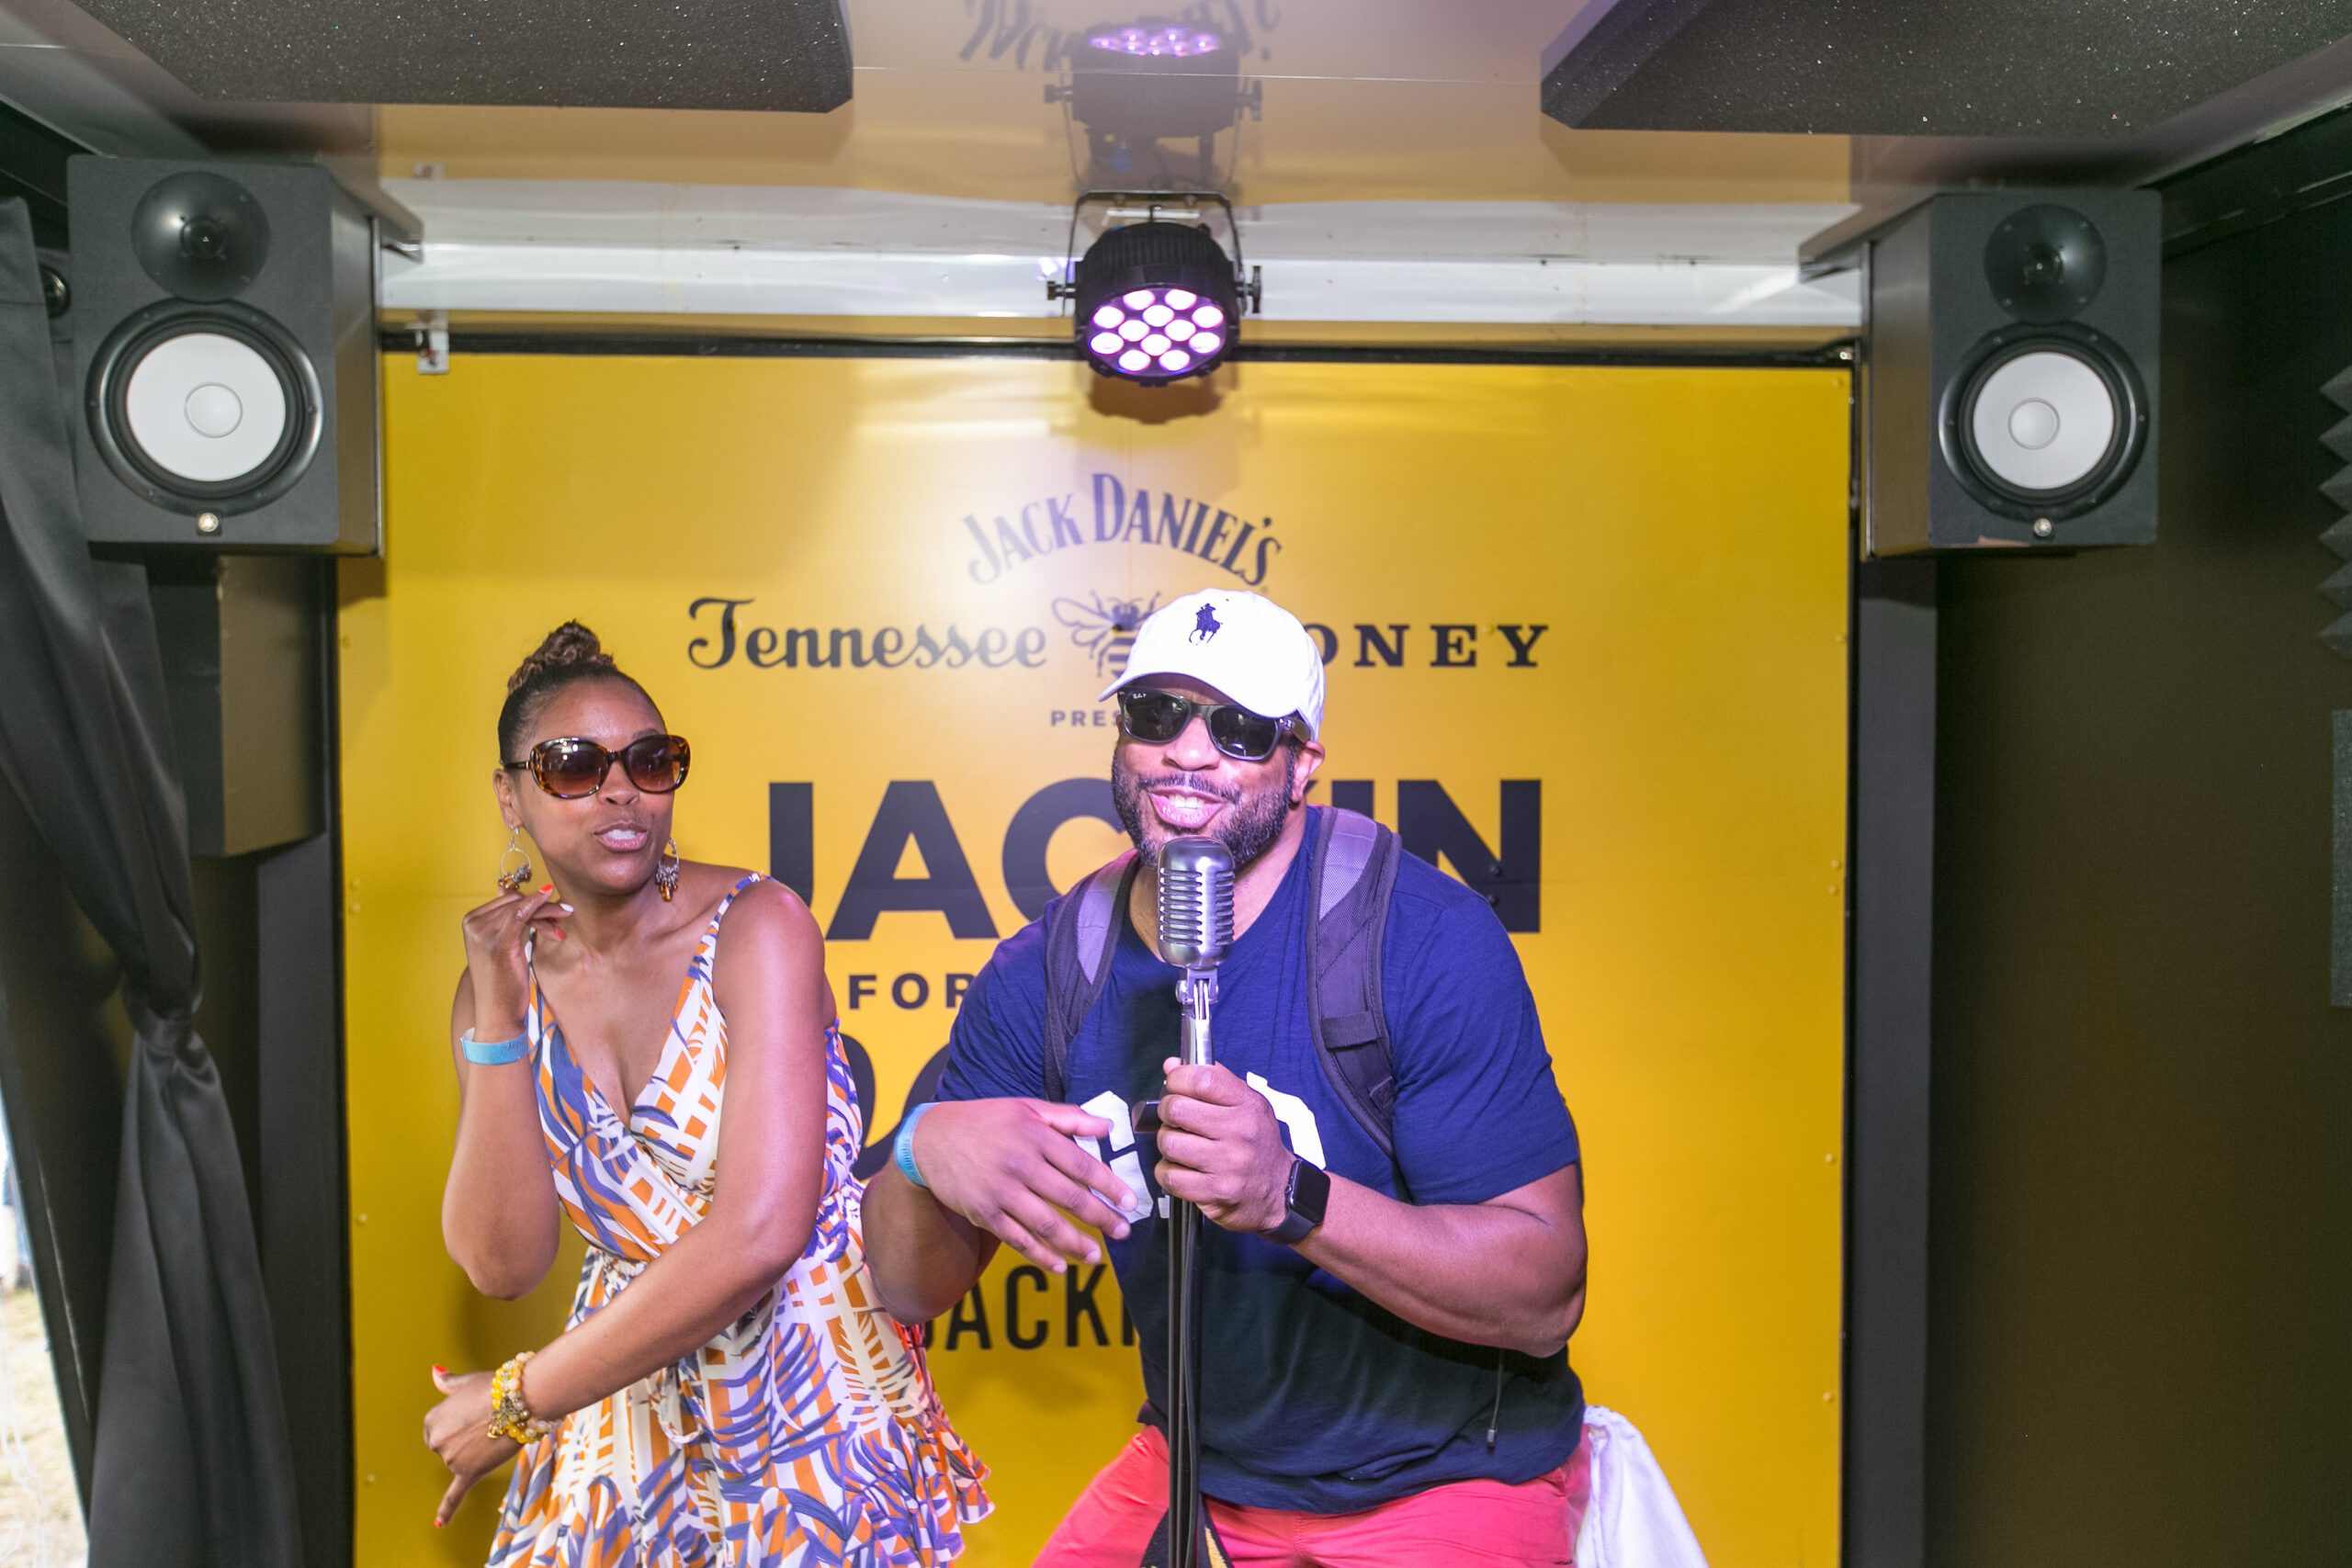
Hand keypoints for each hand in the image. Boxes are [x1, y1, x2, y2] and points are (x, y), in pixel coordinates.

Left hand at [422, 1365, 519, 1527]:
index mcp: (431, 1420)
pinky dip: (446, 1511)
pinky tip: (439, 1524)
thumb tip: (435, 1372)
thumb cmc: (495, 1387)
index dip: (458, 1424)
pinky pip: (455, 1495)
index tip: (473, 1415)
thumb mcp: (466, 1382)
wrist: (520, 1399)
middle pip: (448, 1448)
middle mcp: (437, 1441)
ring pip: (461, 1463)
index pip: (438, 1431)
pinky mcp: (469, 1472)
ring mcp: (451, 1459)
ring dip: (475, 1453)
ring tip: (493, 1432)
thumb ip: (447, 1383)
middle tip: (486, 1424)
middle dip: (464, 1440)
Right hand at [459, 884, 569, 1035]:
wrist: (497, 1013)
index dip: (533, 902)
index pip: (507, 899)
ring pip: (523, 908)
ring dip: (548, 914)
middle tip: (565, 915)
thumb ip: (507, 920)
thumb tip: (508, 889)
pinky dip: (540, 908)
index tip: (554, 912)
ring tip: (560, 930)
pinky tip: (559, 911)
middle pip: (516, 900)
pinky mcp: (497, 942)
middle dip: (543, 908)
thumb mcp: (504, 945)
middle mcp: (472, 924)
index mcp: (471, 921)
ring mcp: (482, 932)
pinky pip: (521, 914)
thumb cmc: (503, 982)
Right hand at [910, 1099, 1139, 1272]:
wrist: (930, 1139)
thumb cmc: (983, 1121)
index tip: (1129, 1201)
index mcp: (1035, 1136)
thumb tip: (1107, 1125)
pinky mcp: (984, 1213)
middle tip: (1123, 1231)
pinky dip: (1040, 1255)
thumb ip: (1068, 1118)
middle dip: (1102, 1218)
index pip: (1082, 1164)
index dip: (1110, 1185)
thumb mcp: (1025, 1108)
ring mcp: (1001, 1192)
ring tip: (1096, 1255)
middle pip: (1070, 1197)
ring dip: (1075, 1243)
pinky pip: (1017, 1239)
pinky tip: (1059, 1265)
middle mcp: (1021, 1164)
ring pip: (1046, 1223)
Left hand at [1153, 1060, 1292, 1235]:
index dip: (1179, 1079)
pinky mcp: (1214, 1191)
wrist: (1278, 1190)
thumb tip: (1171, 1065)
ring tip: (1180, 1146)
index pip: (1203, 1079)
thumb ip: (1212, 1080)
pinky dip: (1168, 1172)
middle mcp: (1240, 1132)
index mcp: (1247, 1105)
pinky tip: (1181, 1169)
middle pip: (1176, 1109)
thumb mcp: (1247, 1104)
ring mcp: (1227, 1164)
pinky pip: (1169, 1176)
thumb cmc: (1256, 1144)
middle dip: (1168, 1112)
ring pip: (1168, 1142)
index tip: (1175, 1085)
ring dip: (1167, 1144)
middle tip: (1176, 1118)